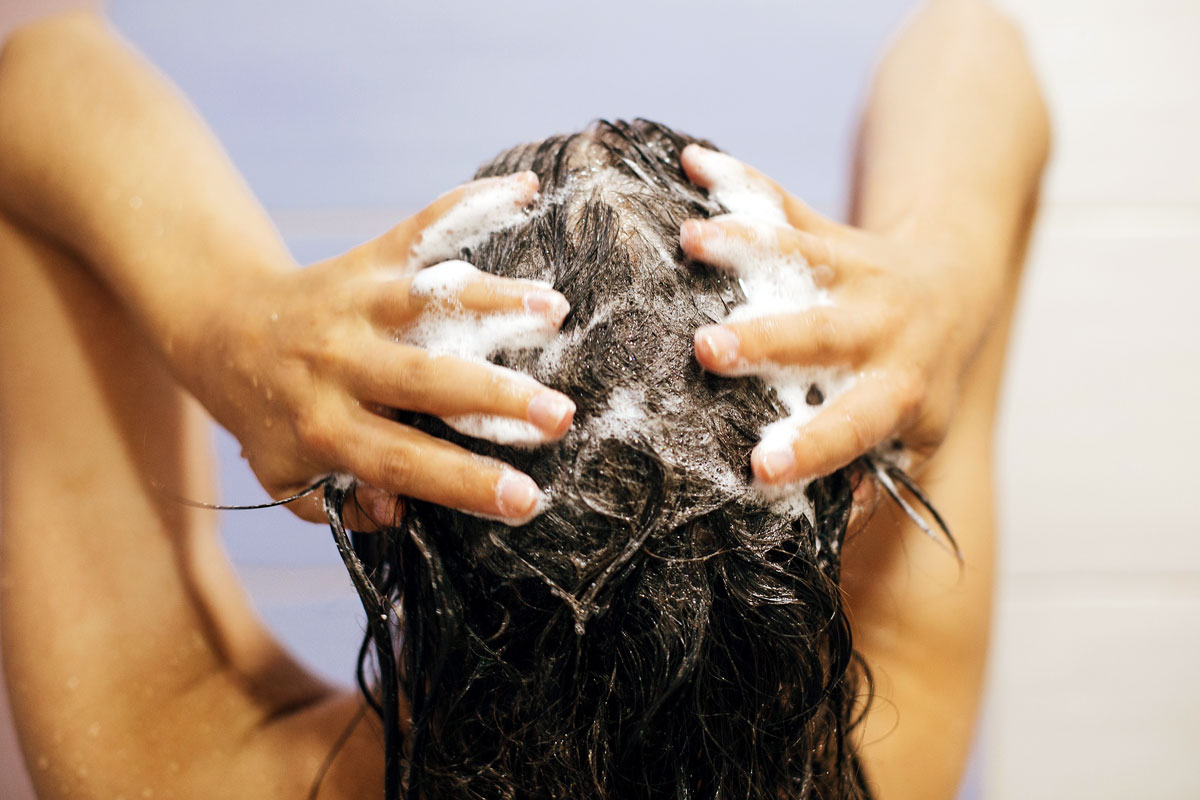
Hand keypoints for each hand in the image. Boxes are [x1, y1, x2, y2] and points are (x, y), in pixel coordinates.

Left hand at [177, 172, 574, 526]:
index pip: (401, 460)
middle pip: (423, 381)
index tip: (527, 499)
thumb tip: (401, 509)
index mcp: (322, 427)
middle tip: (560, 415)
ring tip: (553, 311)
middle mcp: (340, 363)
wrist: (224, 327)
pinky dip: (473, 204)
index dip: (464, 482)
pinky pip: (423, 227)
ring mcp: (357, 303)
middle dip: (495, 397)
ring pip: (429, 301)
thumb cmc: (270, 415)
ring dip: (494, 301)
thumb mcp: (287, 476)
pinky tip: (525, 189)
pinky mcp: (370, 258)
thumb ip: (342, 505)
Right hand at [679, 145, 999, 497]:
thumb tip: (837, 536)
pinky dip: (738, 180)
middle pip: (823, 333)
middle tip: (709, 348)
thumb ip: (879, 479)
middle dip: (766, 340)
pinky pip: (783, 203)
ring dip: (745, 245)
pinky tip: (692, 160)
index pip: (856, 423)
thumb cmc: (922, 377)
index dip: (813, 446)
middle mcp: (881, 326)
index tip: (760, 467)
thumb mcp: (920, 431)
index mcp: (899, 387)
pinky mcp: (831, 230)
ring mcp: (855, 272)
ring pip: (802, 255)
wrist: (958, 281)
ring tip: (692, 239)